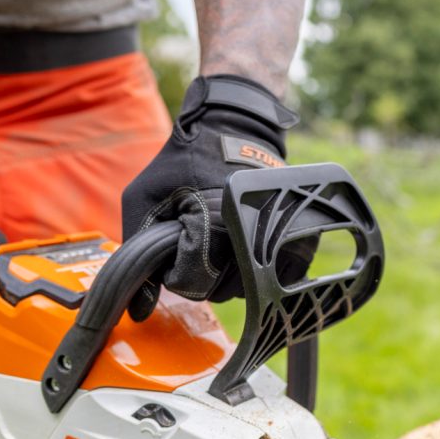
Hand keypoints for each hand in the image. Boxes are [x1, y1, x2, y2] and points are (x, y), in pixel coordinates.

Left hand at [120, 74, 312, 319]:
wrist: (234, 128)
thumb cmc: (182, 162)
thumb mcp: (143, 197)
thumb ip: (138, 250)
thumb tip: (138, 310)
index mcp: (213, 222)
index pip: (192, 283)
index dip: (175, 272)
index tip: (175, 246)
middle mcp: (252, 234)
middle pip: (220, 293)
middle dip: (202, 275)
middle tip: (196, 241)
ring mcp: (281, 240)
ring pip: (247, 291)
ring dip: (229, 276)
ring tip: (221, 240)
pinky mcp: (301, 242)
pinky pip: (274, 282)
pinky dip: (257, 274)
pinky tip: (243, 249)